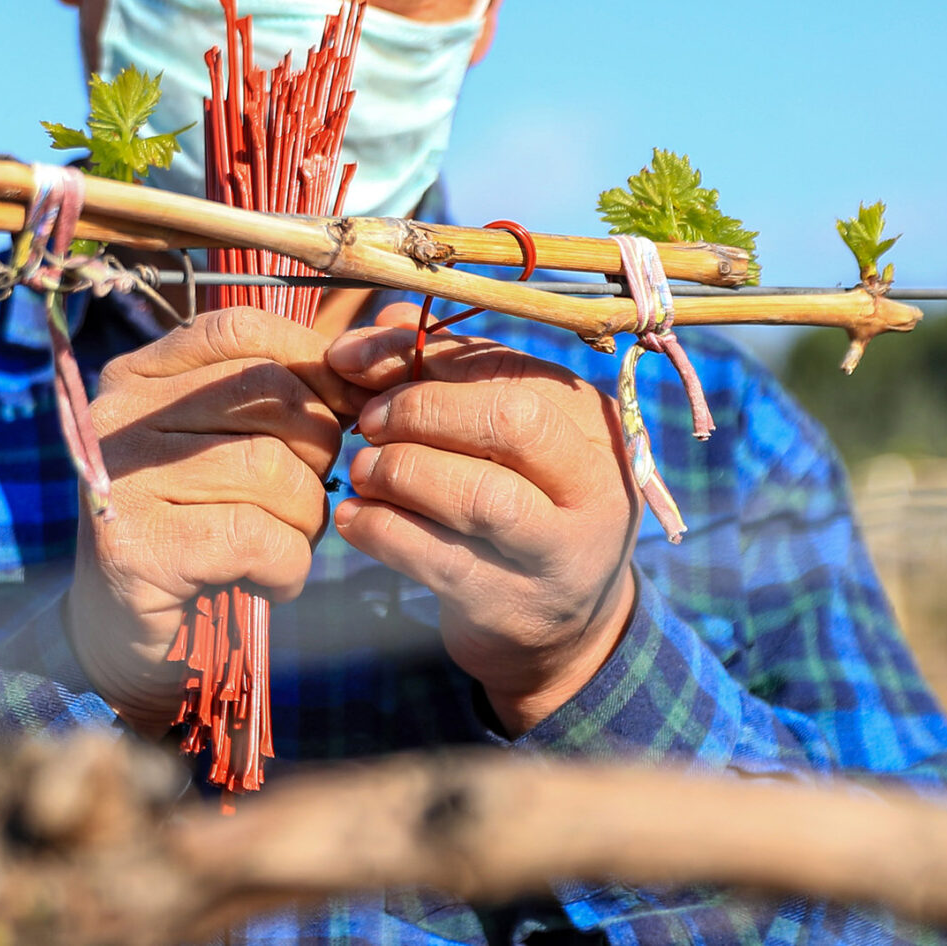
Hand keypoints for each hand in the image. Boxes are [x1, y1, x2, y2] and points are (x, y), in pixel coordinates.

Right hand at [65, 306, 355, 735]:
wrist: (121, 636)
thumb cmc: (198, 530)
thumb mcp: (231, 445)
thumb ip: (280, 396)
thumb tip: (371, 365)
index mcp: (140, 375)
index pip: (244, 331)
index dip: (313, 362)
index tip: (347, 408)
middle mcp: (118, 415)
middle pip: (268, 396)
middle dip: (318, 450)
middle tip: (305, 498)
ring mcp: (120, 480)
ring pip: (271, 469)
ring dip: (306, 519)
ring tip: (282, 546)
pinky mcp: (136, 548)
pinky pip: (258, 537)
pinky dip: (287, 567)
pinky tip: (267, 581)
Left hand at [324, 303, 639, 734]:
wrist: (561, 624)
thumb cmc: (523, 500)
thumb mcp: (503, 434)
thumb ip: (450, 371)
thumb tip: (381, 322)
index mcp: (593, 424)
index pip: (511, 367)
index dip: (422, 355)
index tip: (353, 359)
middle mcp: (592, 485)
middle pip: (510, 422)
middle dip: (421, 410)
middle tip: (368, 420)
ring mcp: (558, 552)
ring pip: (479, 495)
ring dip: (400, 471)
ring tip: (363, 468)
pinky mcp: (511, 605)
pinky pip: (437, 559)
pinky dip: (382, 530)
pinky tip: (356, 516)